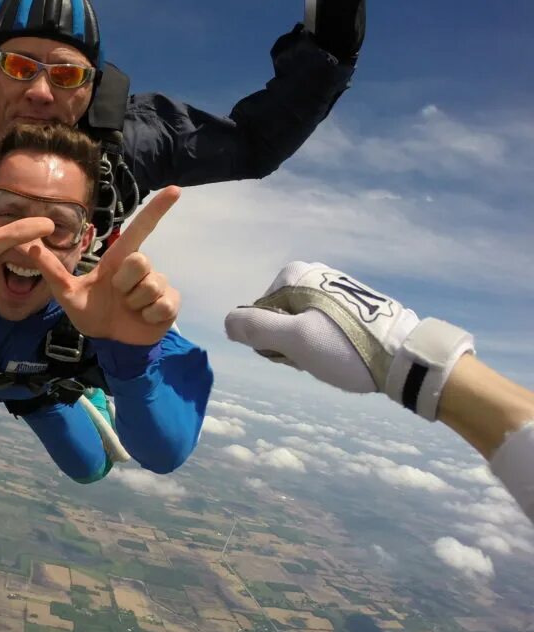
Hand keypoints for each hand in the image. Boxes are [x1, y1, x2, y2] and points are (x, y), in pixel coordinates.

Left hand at [27, 187, 181, 345]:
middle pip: (141, 261)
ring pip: (151, 286)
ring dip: (135, 304)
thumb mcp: (67, 294)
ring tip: (128, 309)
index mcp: (118, 259)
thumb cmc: (90, 312)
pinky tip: (142, 319)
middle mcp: (141, 267)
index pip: (139, 229)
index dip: (156, 209)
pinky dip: (149, 316)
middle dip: (125, 283)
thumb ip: (52, 271)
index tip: (174, 190)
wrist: (110, 342)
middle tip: (117, 296)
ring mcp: (158, 285)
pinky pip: (163, 305)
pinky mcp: (170, 303)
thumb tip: (30, 247)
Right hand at [224, 261, 472, 420]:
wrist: (406, 356)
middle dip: (291, 343)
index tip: (297, 352)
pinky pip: (322, 325)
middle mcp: (312, 274)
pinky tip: (345, 353)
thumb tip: (227, 322)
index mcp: (294, 275)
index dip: (273, 341)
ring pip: (300, 325)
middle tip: (316, 357)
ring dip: (309, 346)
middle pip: (279, 318)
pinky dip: (328, 342)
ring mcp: (334, 288)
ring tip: (334, 357)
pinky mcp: (352, 303)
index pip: (259, 316)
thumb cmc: (346, 348)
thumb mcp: (294, 341)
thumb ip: (256, 328)